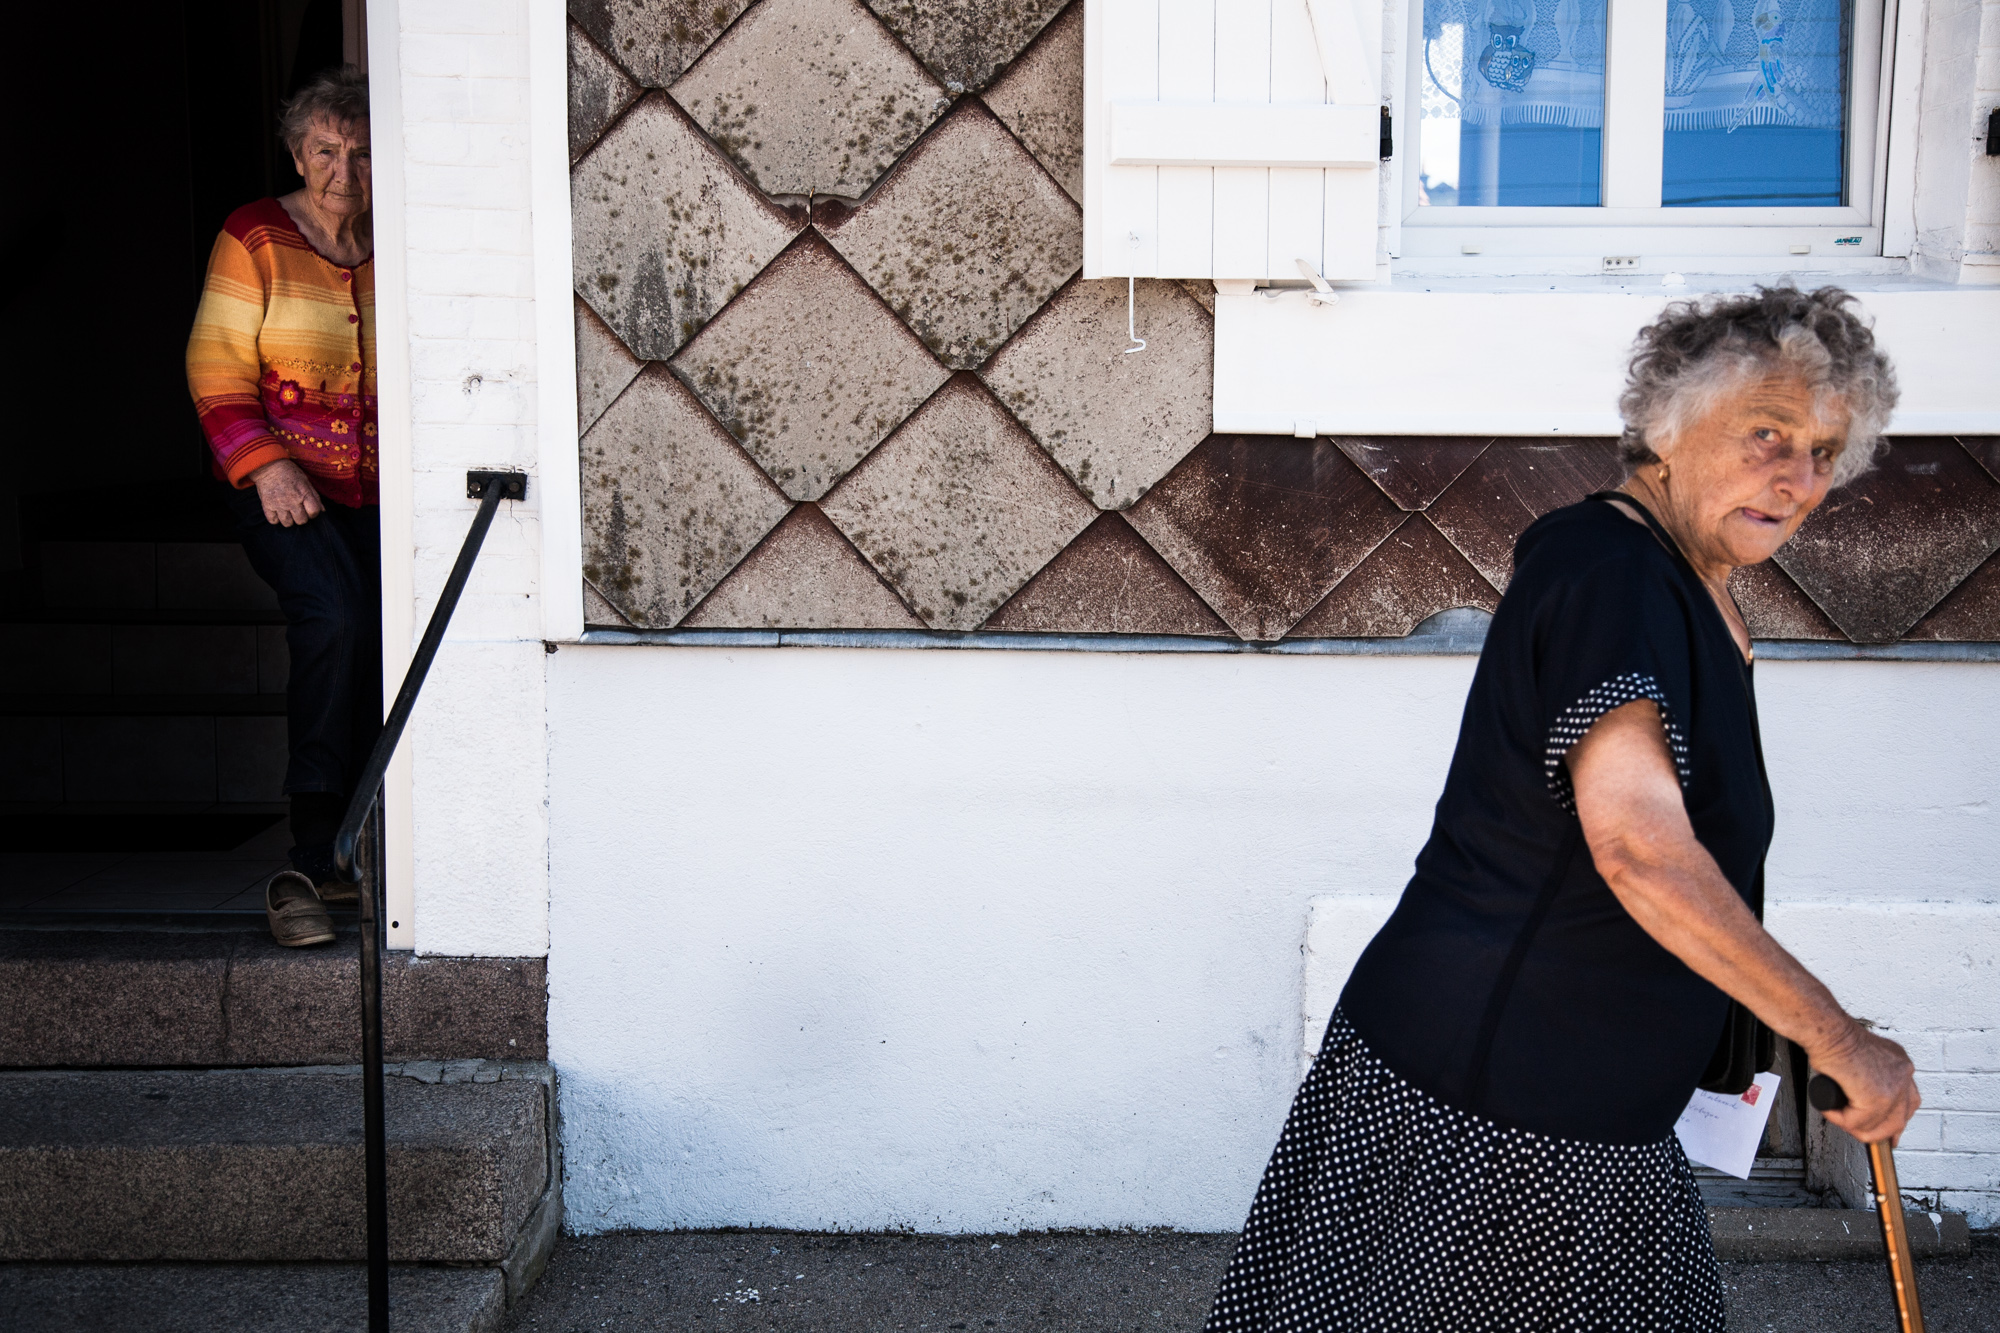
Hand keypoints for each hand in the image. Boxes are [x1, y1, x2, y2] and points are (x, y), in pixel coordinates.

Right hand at [249, 459, 324, 526]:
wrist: (268, 465)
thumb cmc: (289, 472)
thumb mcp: (305, 481)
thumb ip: (314, 496)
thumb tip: (322, 510)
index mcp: (303, 493)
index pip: (314, 512)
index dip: (313, 513)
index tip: (310, 510)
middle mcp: (292, 501)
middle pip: (301, 520)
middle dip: (301, 517)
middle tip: (298, 511)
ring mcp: (279, 504)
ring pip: (287, 523)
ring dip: (289, 520)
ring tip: (288, 512)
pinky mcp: (267, 505)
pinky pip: (273, 521)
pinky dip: (276, 519)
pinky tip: (278, 512)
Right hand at [1814, 1024, 1920, 1144]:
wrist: (1827, 1030)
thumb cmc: (1834, 1037)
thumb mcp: (1863, 1057)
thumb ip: (1870, 1077)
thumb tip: (1860, 1097)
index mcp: (1901, 1065)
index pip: (1909, 1102)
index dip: (1896, 1120)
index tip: (1889, 1133)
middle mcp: (1903, 1075)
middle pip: (1899, 1119)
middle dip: (1880, 1132)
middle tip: (1861, 1133)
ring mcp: (1894, 1088)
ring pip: (1879, 1126)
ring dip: (1854, 1126)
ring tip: (1836, 1115)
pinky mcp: (1877, 1099)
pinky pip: (1858, 1122)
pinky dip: (1840, 1119)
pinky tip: (1830, 1109)